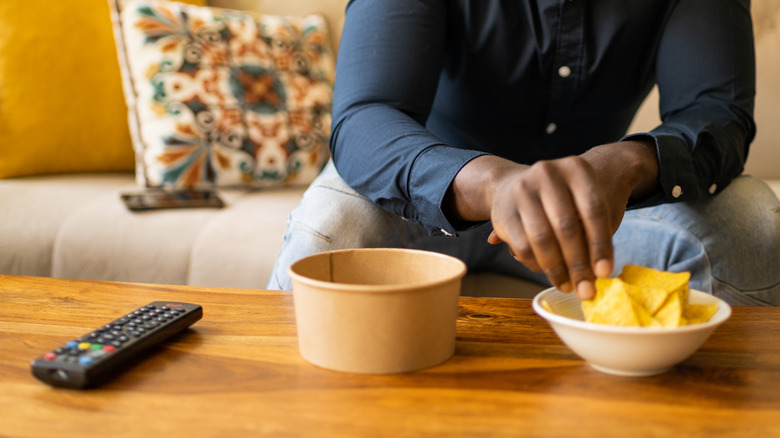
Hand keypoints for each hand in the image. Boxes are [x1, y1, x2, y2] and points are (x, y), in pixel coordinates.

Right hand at [445, 140, 657, 298]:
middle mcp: (548, 173)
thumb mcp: (584, 204)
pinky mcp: (503, 211)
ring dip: (557, 270)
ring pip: (542, 239)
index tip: (604, 272)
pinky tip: (549, 273)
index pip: (594, 210)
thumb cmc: (564, 200)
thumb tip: (599, 272)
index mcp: (576, 168)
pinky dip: (537, 265)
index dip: (600, 244)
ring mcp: (522, 189)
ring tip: (568, 286)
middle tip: (587, 290)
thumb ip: (592, 231)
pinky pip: (523, 246)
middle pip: (566, 226)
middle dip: (578, 264)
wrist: (517, 184)